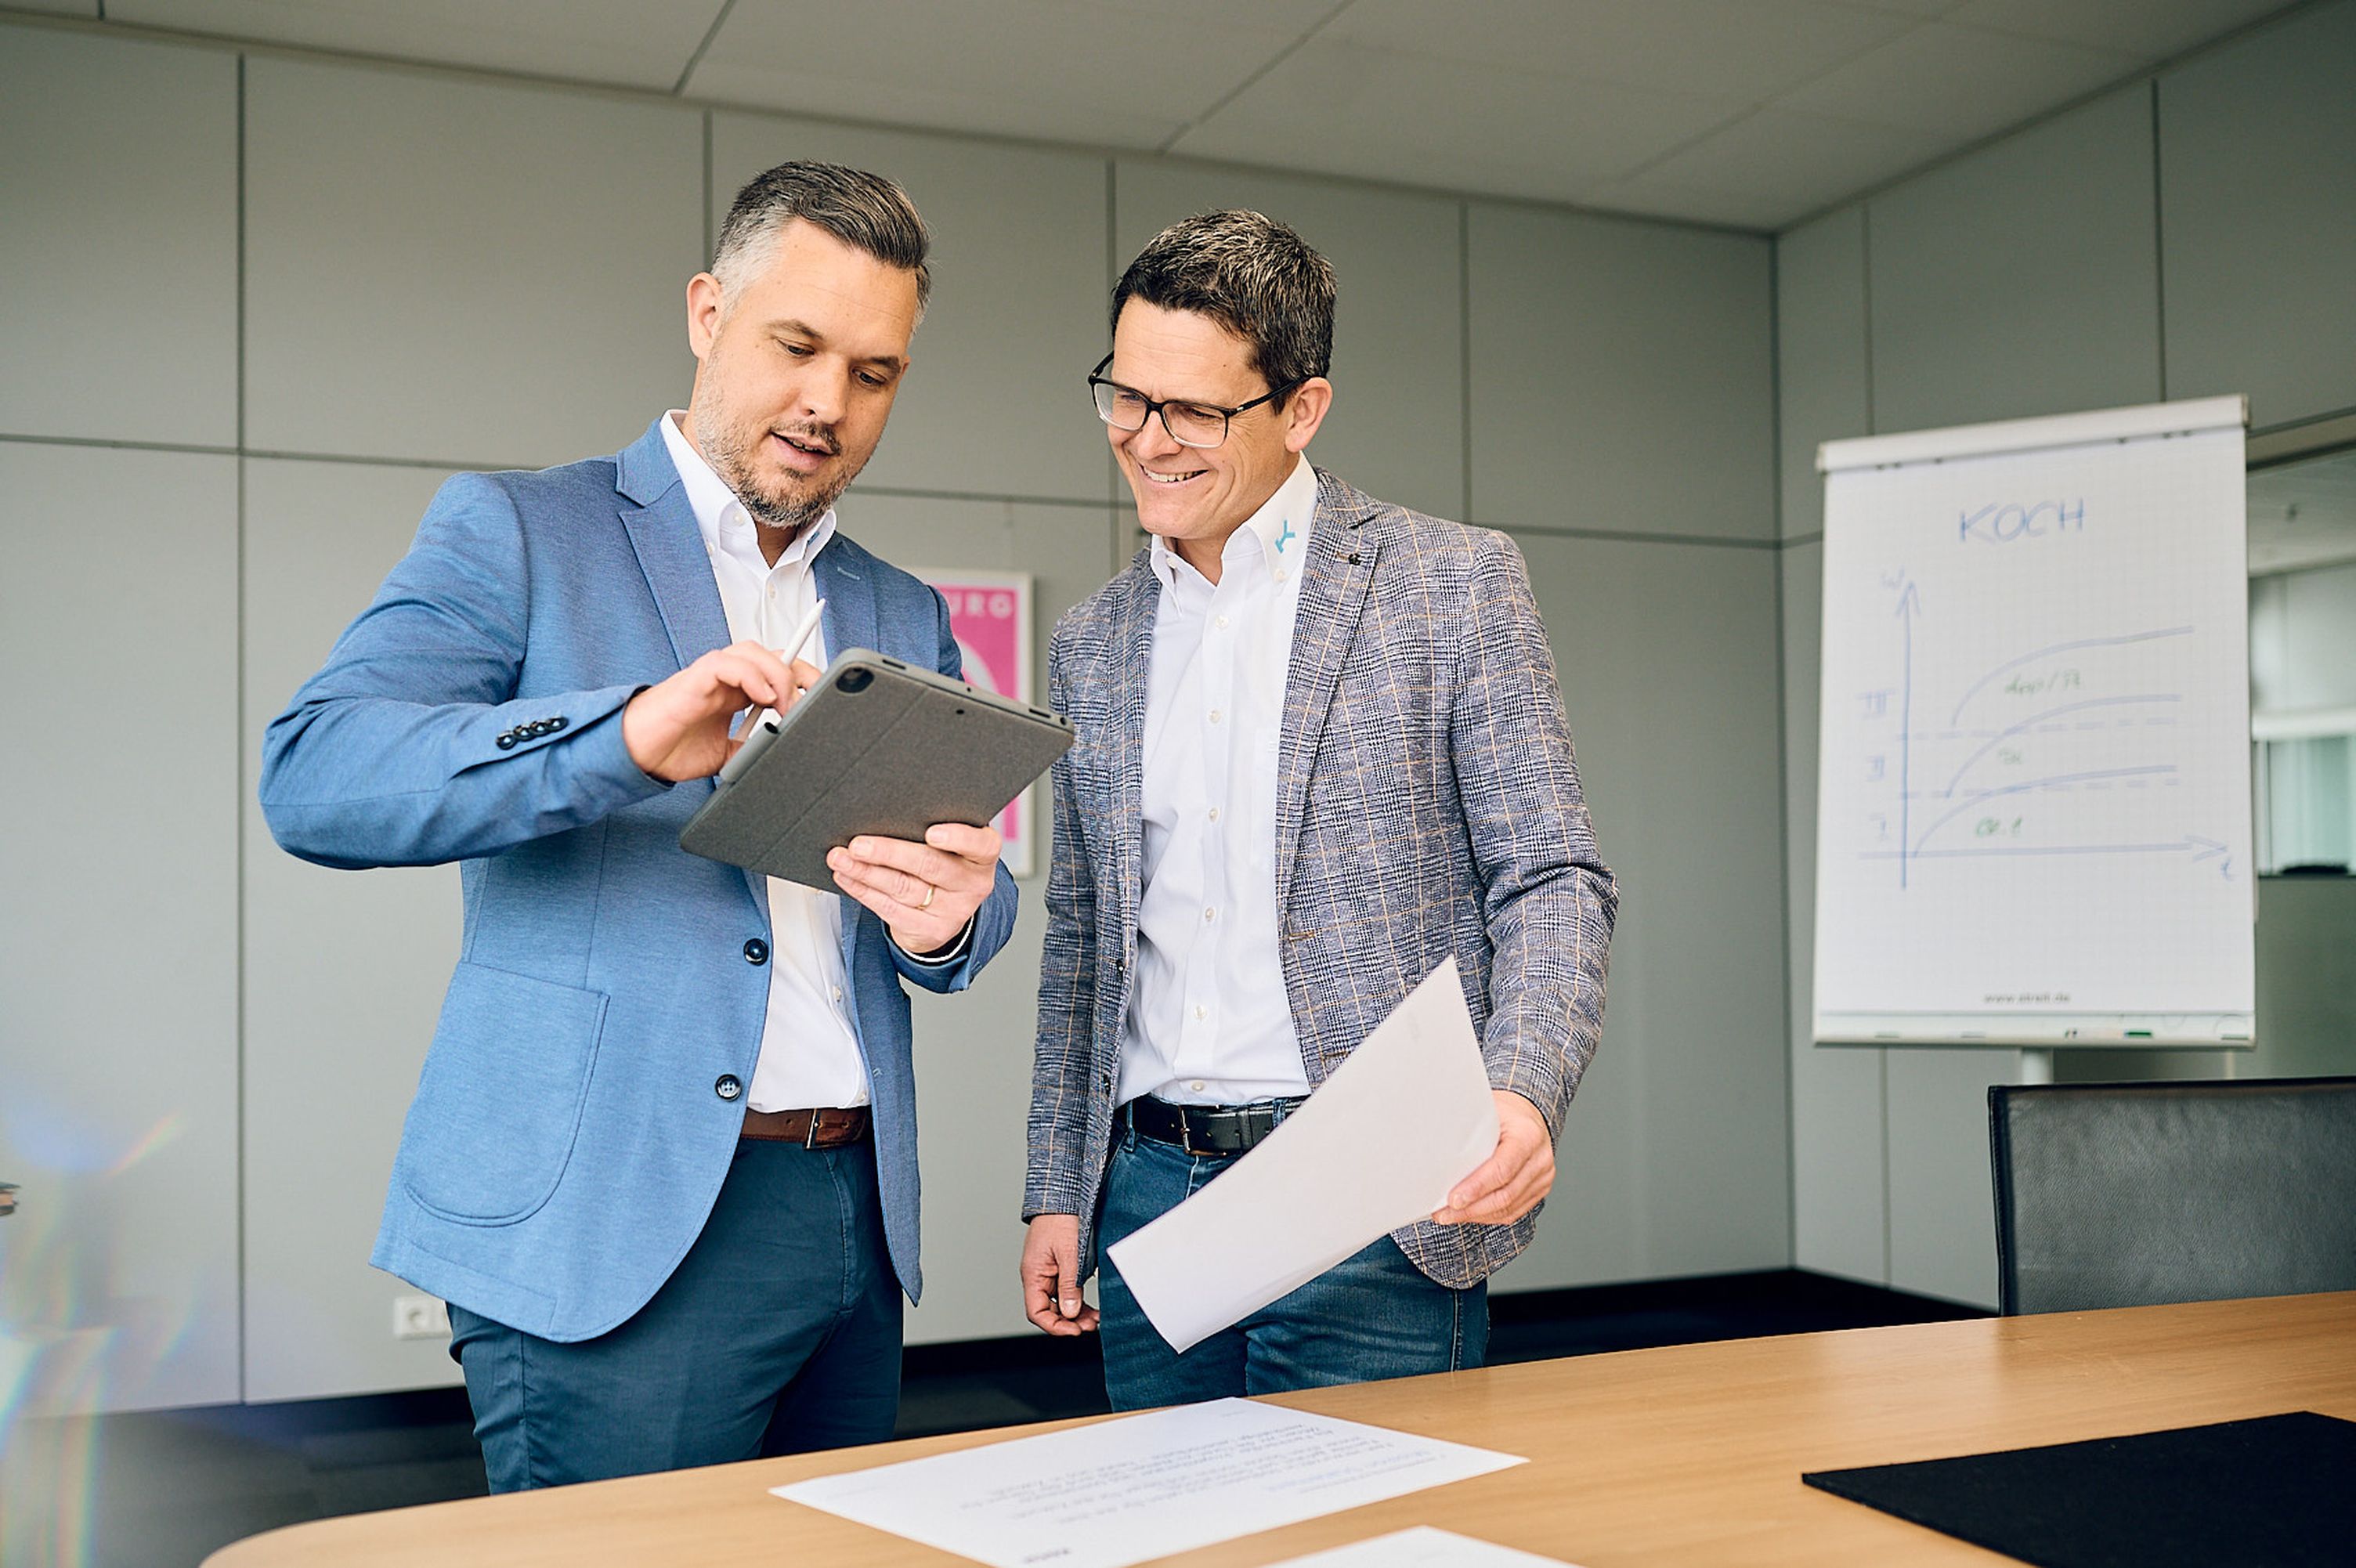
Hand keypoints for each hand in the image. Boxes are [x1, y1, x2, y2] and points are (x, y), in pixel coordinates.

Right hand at [621, 641, 820, 781]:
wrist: (639, 755)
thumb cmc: (672, 748)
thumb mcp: (726, 756)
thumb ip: (751, 749)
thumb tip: (779, 753)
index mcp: (736, 692)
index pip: (777, 670)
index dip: (803, 675)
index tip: (826, 693)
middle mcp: (726, 678)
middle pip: (772, 654)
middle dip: (800, 669)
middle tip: (816, 696)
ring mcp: (711, 675)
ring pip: (753, 652)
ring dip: (777, 673)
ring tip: (786, 704)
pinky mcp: (695, 679)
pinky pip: (728, 663)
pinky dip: (751, 675)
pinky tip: (764, 697)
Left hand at [828, 821, 1000, 953]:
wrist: (946, 910)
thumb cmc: (944, 861)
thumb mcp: (951, 844)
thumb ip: (932, 826)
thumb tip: (885, 810)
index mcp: (983, 855)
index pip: (980, 844)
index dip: (958, 837)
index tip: (931, 832)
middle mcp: (973, 884)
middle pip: (930, 866)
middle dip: (889, 853)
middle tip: (859, 844)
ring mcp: (954, 911)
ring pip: (903, 887)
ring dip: (866, 872)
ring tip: (841, 858)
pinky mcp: (931, 930)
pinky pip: (890, 909)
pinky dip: (863, 891)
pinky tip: (847, 877)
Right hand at [1021, 1214, 1097, 1335]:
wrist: (1064, 1197)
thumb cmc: (1062, 1219)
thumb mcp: (1070, 1254)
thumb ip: (1069, 1284)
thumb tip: (1070, 1313)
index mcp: (1033, 1274)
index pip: (1037, 1312)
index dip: (1055, 1326)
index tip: (1075, 1330)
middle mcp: (1038, 1276)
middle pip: (1049, 1310)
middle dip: (1069, 1322)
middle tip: (1091, 1325)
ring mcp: (1048, 1272)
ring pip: (1059, 1303)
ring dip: (1075, 1313)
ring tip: (1095, 1319)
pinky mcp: (1059, 1267)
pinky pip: (1065, 1290)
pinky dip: (1077, 1300)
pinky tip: (1091, 1307)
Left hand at [1433, 1091, 1554, 1225]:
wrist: (1528, 1116)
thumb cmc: (1505, 1112)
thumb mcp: (1487, 1109)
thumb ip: (1469, 1127)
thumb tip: (1435, 1144)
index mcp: (1528, 1135)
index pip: (1502, 1168)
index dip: (1476, 1187)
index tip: (1454, 1198)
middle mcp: (1540, 1159)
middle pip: (1505, 1194)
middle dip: (1471, 1208)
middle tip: (1444, 1212)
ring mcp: (1542, 1177)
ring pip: (1508, 1208)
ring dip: (1476, 1215)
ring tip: (1450, 1215)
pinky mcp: (1538, 1190)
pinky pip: (1513, 1211)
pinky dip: (1488, 1216)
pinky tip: (1470, 1213)